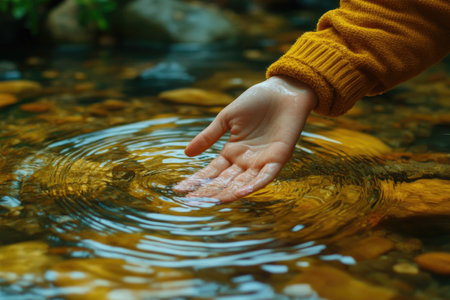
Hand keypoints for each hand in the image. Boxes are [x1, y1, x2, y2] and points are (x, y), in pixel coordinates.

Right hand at [173, 75, 317, 201]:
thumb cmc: (256, 101)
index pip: (212, 171)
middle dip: (209, 191)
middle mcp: (245, 161)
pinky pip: (266, 175)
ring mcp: (262, 161)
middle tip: (192, 202)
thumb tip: (186, 153)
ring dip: (229, 192)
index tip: (179, 189)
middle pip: (225, 181)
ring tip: (213, 201)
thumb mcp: (227, 119)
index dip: (197, 180)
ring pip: (243, 182)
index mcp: (232, 151)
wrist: (283, 90)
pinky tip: (241, 192)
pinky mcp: (279, 158)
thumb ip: (209, 136)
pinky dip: (254, 184)